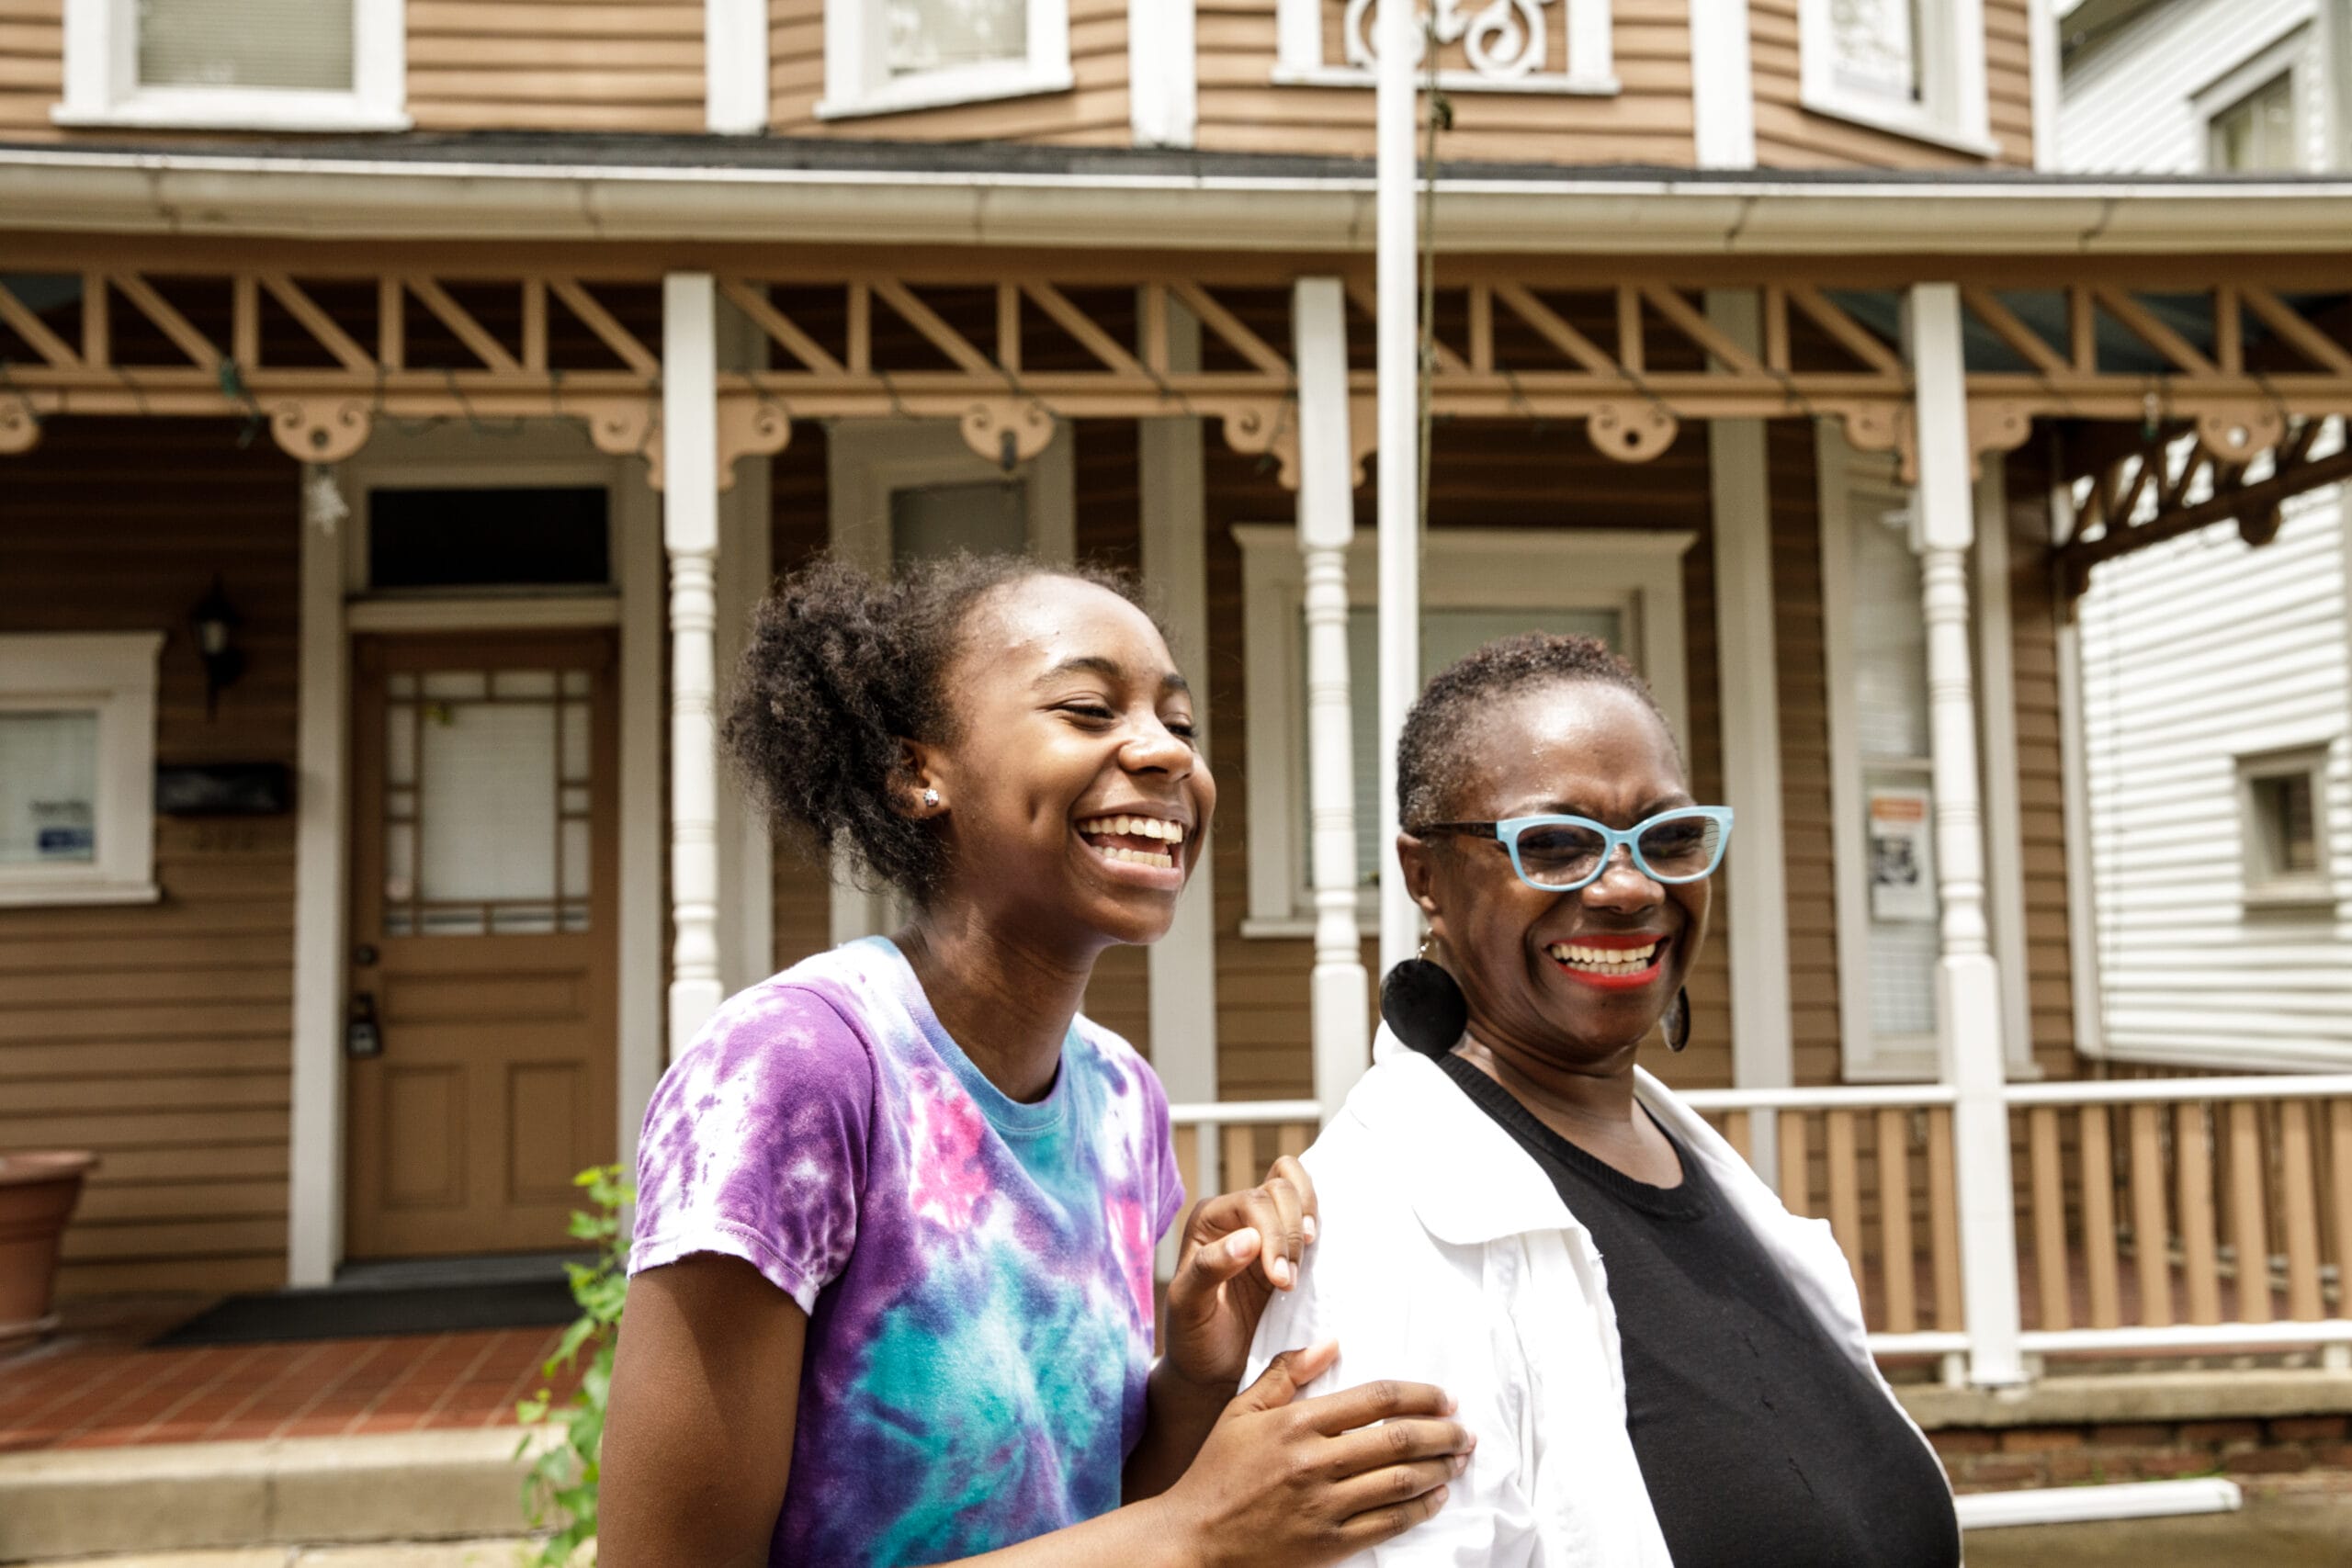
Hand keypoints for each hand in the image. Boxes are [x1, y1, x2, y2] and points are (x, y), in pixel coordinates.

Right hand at [1158, 1342, 1470, 1567]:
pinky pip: (1388, 1523)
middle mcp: (1314, 1461)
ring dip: (1439, 1468)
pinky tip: (1435, 1497)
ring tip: (1458, 1459)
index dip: (1420, 1395)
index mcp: (1296, 1422)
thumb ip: (1287, 1374)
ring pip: (1400, 1481)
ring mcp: (1323, 1505)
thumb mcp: (1242, 1412)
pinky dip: (1419, 1508)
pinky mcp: (1329, 1544)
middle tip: (1465, 1430)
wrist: (1194, 1539)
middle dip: (1442, 1432)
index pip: (1375, 1399)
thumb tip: (1332, 1343)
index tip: (1445, 1397)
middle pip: (1398, 1439)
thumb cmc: (1217, 1472)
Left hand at [1160, 1156, 1317, 1392]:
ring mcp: (1262, 1226)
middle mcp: (1233, 1214)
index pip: (1252, 1202)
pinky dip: (1317, 1218)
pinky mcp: (1286, 1244)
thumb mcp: (1189, 1307)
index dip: (1274, 1234)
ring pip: (1293, 1187)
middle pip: (1278, 1189)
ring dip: (1306, 1220)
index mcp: (1207, 1221)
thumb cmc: (1194, 1337)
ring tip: (1303, 1260)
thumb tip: (1248, 1238)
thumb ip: (1209, 1269)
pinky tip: (1315, 1249)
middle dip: (1291, 1233)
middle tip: (1289, 1282)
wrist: (1213, 1368)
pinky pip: (1307, 1209)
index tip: (1282, 1281)